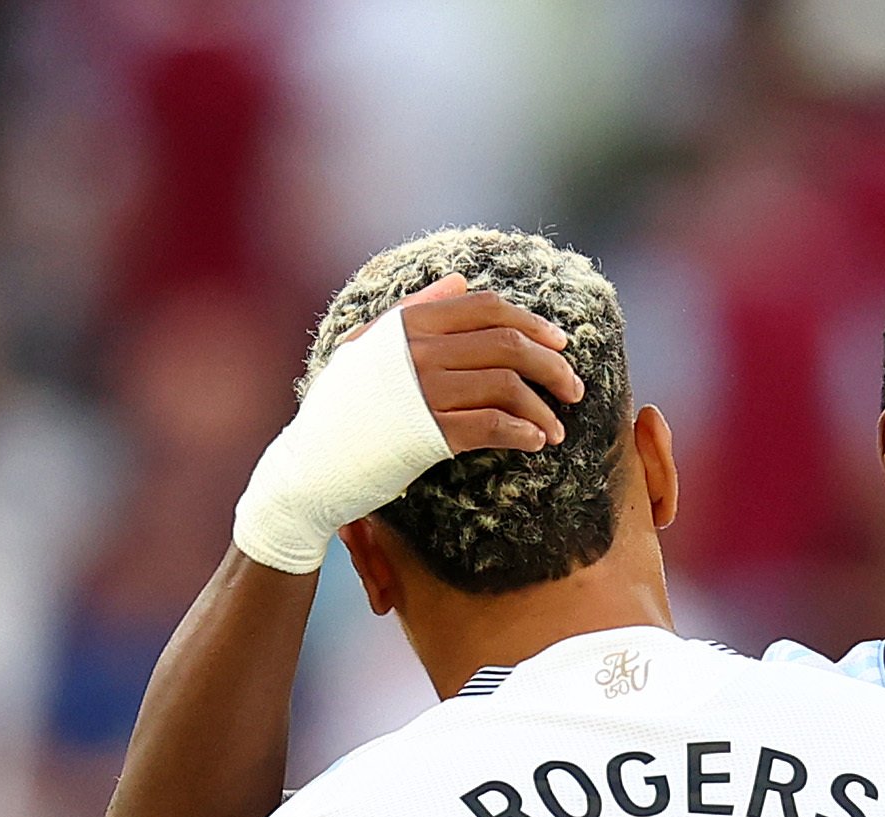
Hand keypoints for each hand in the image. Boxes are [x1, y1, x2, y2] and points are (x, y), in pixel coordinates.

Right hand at [340, 272, 584, 452]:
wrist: (310, 466)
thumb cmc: (343, 409)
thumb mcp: (369, 348)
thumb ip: (416, 310)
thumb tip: (460, 282)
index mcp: (409, 325)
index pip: (487, 308)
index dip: (533, 323)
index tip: (560, 345)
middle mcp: (418, 351)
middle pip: (508, 344)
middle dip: (552, 366)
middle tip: (573, 389)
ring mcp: (423, 392)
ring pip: (507, 386)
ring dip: (543, 409)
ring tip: (556, 430)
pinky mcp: (428, 435)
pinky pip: (493, 425)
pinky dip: (522, 433)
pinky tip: (533, 442)